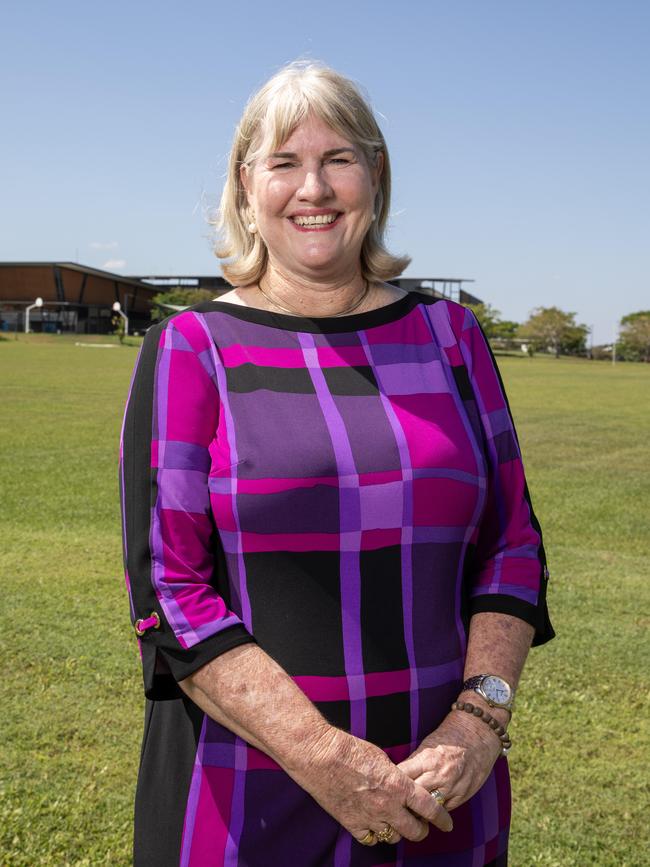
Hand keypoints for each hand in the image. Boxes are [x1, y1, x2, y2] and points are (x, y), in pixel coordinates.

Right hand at [293, 726, 452, 845]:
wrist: (321, 756)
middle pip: (414, 831)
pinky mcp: (352, 823)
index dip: (441, 818)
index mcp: (399, 785)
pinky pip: (371, 839)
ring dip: (397, 831)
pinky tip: (374, 825)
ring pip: (393, 837)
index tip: (447, 823)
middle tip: (420, 826)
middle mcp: (388, 806)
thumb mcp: (382, 758)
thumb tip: (402, 785)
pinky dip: (375, 834)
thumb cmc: (350, 750)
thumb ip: (396, 776)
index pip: (429, 807)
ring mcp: (370, 818)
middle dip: (421, 830)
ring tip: (394, 822)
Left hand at [396, 710, 501, 811]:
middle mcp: (439, 776)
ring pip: (429, 809)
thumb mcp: (426, 746)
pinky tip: (427, 811)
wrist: (478, 736)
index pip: (402, 777)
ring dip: (418, 812)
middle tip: (392, 804)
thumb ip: (413, 763)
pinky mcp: (462, 797)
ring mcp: (452, 788)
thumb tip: (396, 777)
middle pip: (413, 797)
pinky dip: (434, 811)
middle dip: (402, 801)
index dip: (391, 783)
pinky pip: (443, 810)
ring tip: (408, 813)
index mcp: (427, 760)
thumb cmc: (448, 738)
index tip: (384, 787)